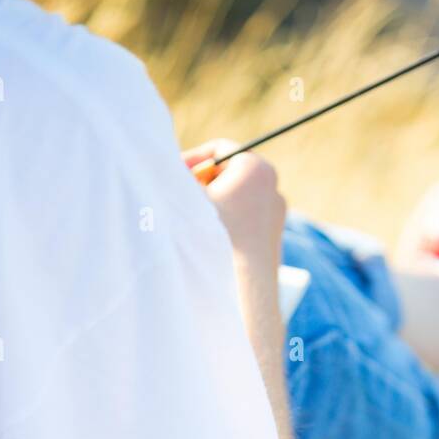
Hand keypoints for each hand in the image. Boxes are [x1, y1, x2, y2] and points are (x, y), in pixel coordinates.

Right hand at [183, 139, 285, 278]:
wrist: (240, 289)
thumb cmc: (211, 238)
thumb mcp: (184, 196)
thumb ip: (174, 174)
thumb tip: (161, 164)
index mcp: (256, 168)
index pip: (219, 150)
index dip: (192, 160)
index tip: (175, 175)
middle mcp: (273, 187)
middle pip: (229, 173)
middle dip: (203, 183)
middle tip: (182, 197)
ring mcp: (277, 214)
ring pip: (238, 198)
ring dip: (214, 204)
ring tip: (194, 221)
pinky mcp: (275, 237)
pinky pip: (247, 220)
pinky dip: (228, 223)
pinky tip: (211, 241)